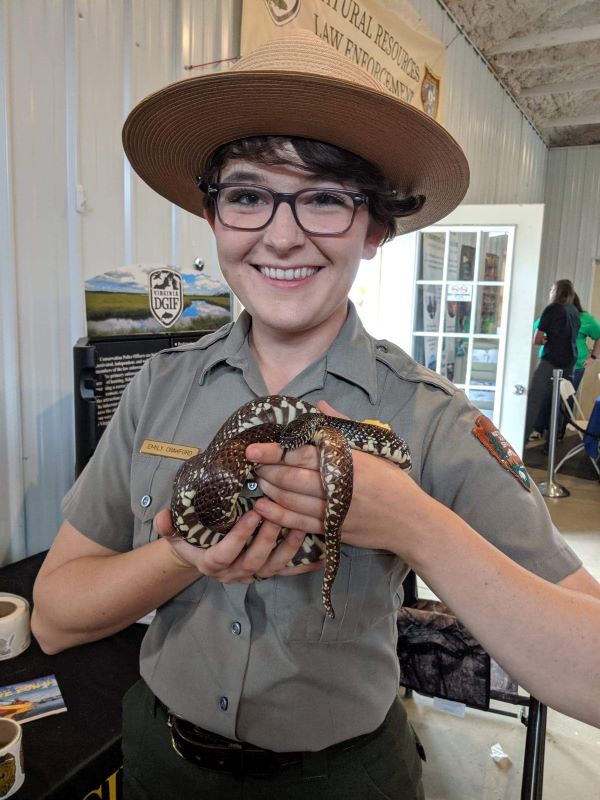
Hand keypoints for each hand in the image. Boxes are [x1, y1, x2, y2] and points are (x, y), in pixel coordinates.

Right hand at [153, 508, 322, 583]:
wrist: (200, 553)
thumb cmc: (190, 538)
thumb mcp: (176, 532)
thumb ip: (169, 526)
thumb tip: (163, 518)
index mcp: (211, 563)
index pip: (225, 554)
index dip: (239, 537)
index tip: (251, 514)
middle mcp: (234, 573)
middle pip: (253, 562)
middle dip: (267, 539)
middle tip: (276, 514)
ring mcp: (253, 574)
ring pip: (274, 567)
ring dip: (289, 548)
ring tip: (299, 526)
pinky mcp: (269, 572)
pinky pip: (289, 571)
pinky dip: (306, 565)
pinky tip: (323, 555)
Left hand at [247, 400, 426, 554]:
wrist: (411, 522)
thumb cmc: (394, 482)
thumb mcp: (374, 449)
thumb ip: (343, 427)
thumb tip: (318, 406)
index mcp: (348, 462)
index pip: (303, 455)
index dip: (274, 452)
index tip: (253, 448)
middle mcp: (339, 486)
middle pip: (291, 478)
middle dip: (266, 470)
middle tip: (250, 463)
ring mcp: (334, 511)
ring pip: (291, 501)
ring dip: (268, 490)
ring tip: (256, 480)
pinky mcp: (333, 530)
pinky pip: (298, 523)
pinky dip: (277, 515)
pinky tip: (263, 507)